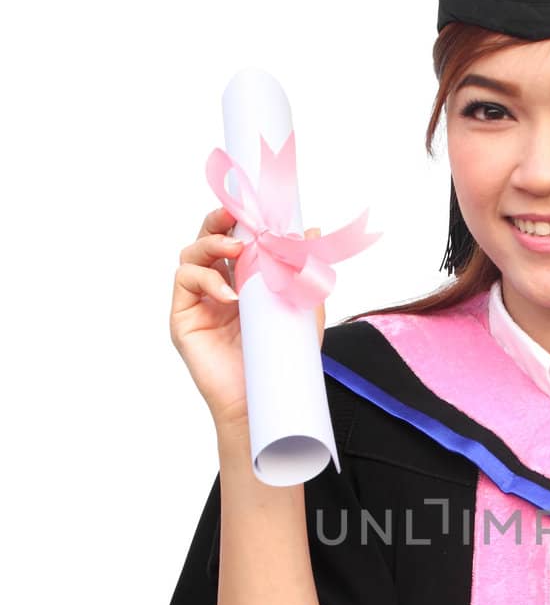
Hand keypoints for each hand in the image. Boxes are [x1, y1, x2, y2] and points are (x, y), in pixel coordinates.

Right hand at [170, 208, 326, 427]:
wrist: (262, 402)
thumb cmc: (280, 360)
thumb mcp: (301, 310)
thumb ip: (304, 271)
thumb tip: (310, 228)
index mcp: (244, 281)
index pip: (236, 239)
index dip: (239, 219)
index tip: (252, 202)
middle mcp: (218, 287)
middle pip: (207, 238)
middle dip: (218, 220)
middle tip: (235, 214)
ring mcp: (199, 301)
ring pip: (191, 254)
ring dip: (211, 244)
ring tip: (237, 251)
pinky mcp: (183, 318)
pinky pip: (184, 281)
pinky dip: (205, 279)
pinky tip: (230, 295)